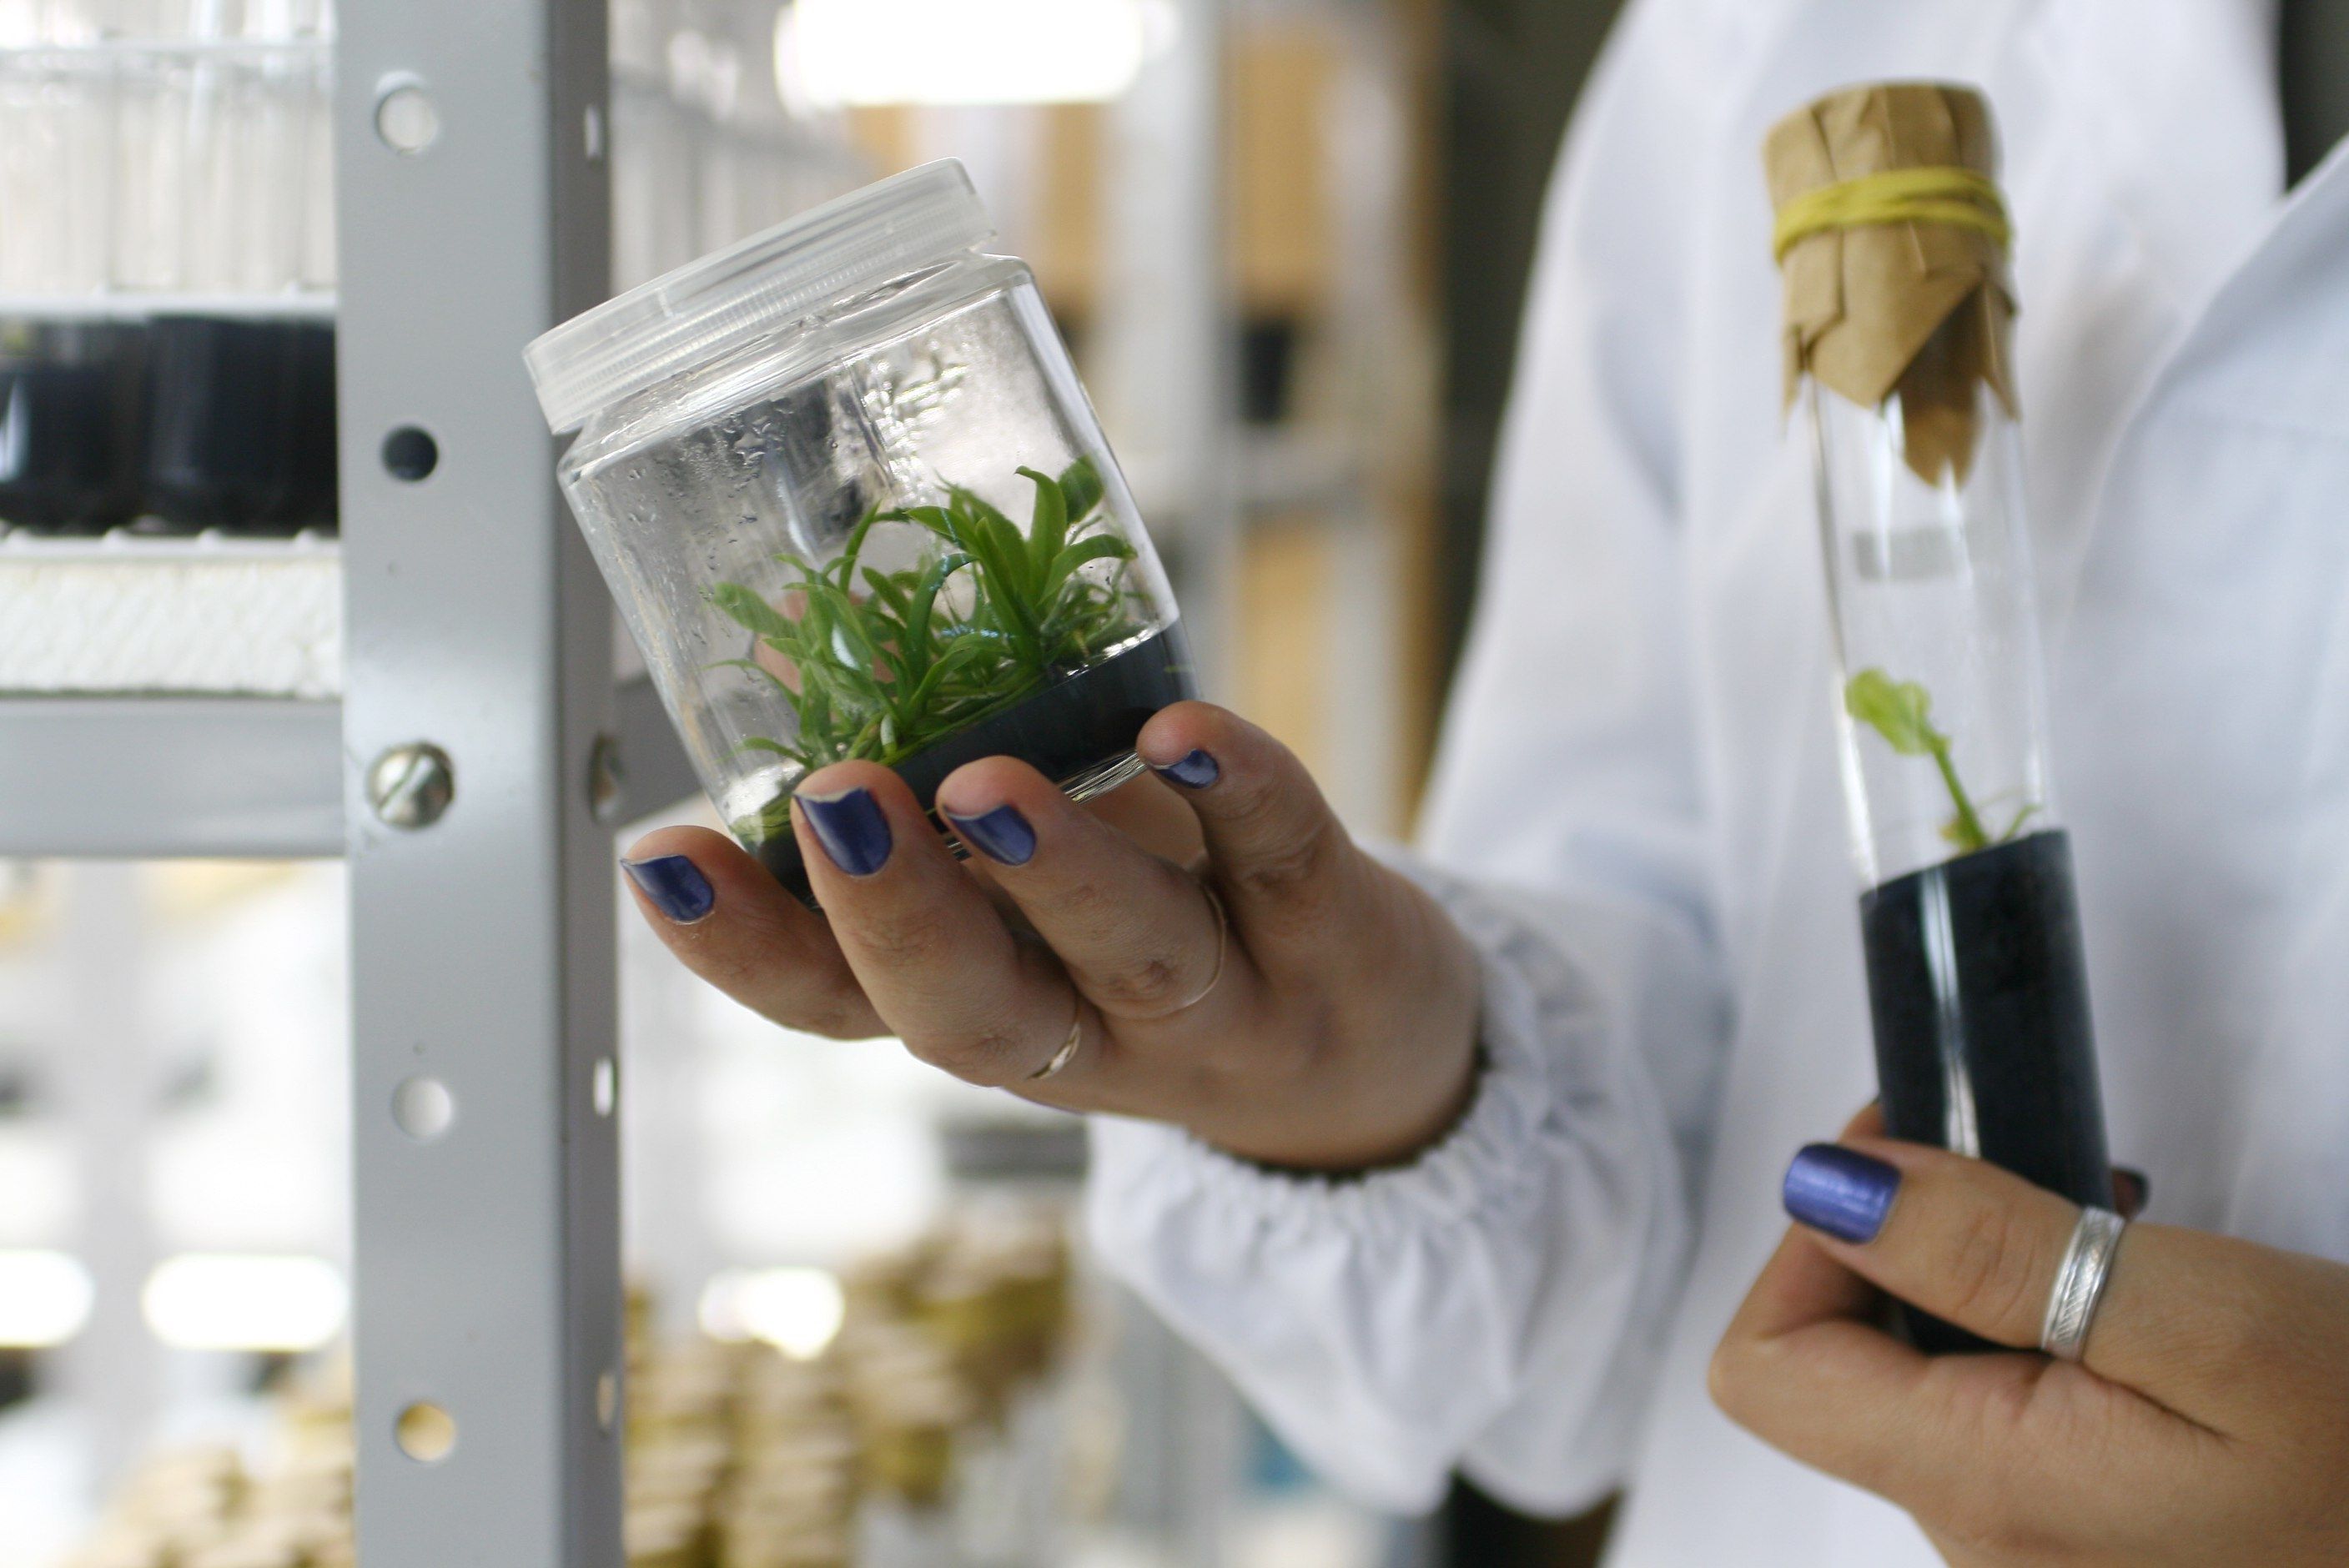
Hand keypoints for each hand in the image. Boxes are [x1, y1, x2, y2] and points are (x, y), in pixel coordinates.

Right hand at [619, 702, 1482, 1169]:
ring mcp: (1217, 997)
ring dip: (1053, 870)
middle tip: (838, 807)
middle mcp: (1086, 1029)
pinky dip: (1239, 794)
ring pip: (1129, 953)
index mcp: (984, 1004)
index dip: (745, 947)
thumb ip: (928, 795)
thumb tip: (785, 634)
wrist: (1369, 1047)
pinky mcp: (1334, 931)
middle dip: (897, 914)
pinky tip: (1185, 729)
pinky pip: (1284, 859)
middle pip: (975, 1009)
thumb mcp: (1030, 886)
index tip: (659, 856)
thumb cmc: (1158, 930)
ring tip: (984, 786)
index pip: (839, 1002)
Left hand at [1710, 1107, 2348, 1566]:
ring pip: (1916, 1381)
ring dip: (1974, 1277)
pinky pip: (1993, 1416)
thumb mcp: (2206, 1321)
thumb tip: (1824, 1187)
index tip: (1913, 1160)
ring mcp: (2030, 1551)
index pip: (1765, 1369)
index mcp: (1982, 1493)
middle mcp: (1979, 1545)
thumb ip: (1994, 1253)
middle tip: (2019, 1164)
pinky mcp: (2085, 1535)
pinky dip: (2029, 1330)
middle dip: (1902, 1240)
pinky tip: (2125, 1294)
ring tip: (2100, 1225)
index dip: (1809, 1242)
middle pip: (1835, 1365)